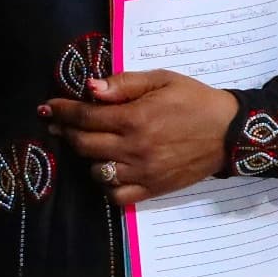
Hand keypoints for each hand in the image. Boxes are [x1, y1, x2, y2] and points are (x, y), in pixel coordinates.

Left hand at [43, 71, 237, 207]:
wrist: (230, 132)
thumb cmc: (194, 100)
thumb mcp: (161, 80)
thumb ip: (124, 84)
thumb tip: (90, 88)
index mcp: (135, 119)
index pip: (85, 116)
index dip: (61, 111)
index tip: (47, 108)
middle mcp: (134, 149)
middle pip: (84, 144)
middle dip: (66, 131)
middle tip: (58, 124)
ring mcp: (143, 173)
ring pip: (96, 172)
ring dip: (86, 157)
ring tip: (88, 144)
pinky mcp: (153, 190)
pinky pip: (117, 196)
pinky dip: (107, 185)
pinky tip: (108, 169)